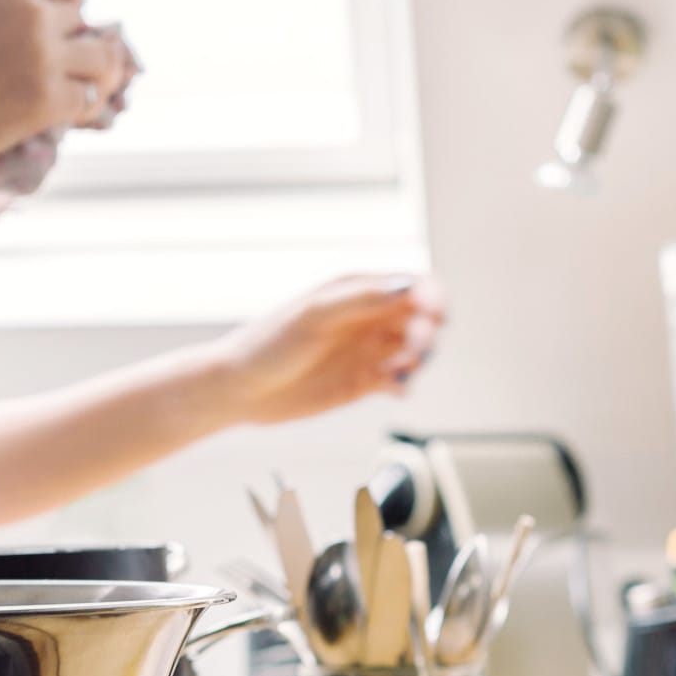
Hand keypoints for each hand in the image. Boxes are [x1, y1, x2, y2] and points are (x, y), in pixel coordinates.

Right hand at [0, 0, 121, 191]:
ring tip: (78, 87)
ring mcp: (42, 58)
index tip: (56, 20)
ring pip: (102, 59)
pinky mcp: (46, 102)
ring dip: (93, 74)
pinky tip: (69, 112)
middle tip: (46, 68)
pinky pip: (91, 98)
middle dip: (68, 43)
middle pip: (83, 22)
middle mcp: (31, 13)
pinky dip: (85, 106)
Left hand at [203, 274, 446, 426]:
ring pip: (414, 349)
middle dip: (427, 332)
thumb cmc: (268, 344)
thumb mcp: (314, 315)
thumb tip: (408, 286)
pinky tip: (395, 388)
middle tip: (415, 352)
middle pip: (421, 318)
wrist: (240, 390)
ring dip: (418, 359)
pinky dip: (404, 383)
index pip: (413, 285)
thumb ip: (361, 299)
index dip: (433, 298)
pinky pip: (398, 380)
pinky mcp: (363, 381)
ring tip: (399, 371)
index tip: (434, 316)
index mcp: (358, 289)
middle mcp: (367, 317)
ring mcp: (366, 349)